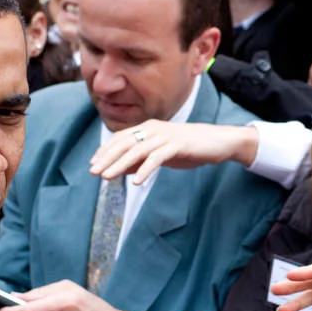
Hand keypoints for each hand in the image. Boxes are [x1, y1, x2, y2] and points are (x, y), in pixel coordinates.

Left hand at [90, 120, 258, 185]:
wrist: (218, 142)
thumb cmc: (189, 148)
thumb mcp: (161, 155)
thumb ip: (141, 160)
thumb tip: (120, 170)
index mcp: (148, 129)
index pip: (120, 138)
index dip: (105, 150)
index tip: (93, 164)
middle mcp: (153, 129)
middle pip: (124, 143)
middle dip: (107, 158)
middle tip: (94, 172)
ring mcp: (165, 136)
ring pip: (137, 150)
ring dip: (120, 165)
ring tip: (107, 177)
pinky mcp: (177, 144)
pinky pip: (157, 157)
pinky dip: (145, 169)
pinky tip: (137, 182)